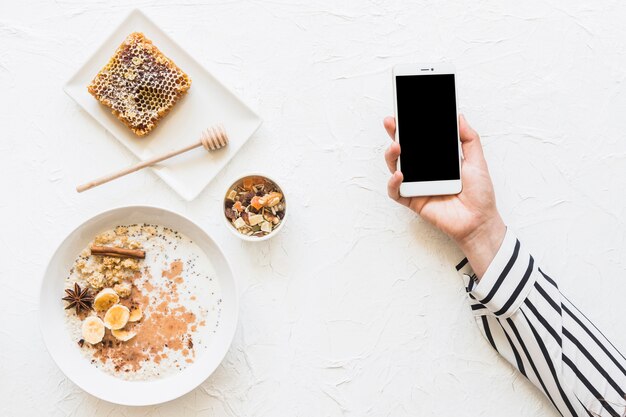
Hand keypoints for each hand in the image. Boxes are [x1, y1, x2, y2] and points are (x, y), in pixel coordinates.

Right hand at [383, 115, 505, 277]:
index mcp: (436, 160)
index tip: (404, 113)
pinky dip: (393, 183)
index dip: (409, 127)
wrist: (480, 220)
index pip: (419, 140)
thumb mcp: (477, 161)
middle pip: (403, 151)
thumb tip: (459, 116)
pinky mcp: (412, 201)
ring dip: (391, 156)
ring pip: (394, 168)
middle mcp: (423, 171)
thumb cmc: (479, 195)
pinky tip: (400, 174)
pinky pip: (395, 192)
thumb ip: (469, 138)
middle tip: (391, 122)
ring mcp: (416, 186)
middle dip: (394, 135)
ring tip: (396, 146)